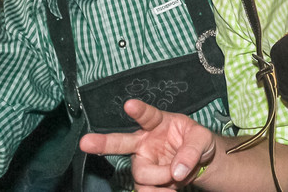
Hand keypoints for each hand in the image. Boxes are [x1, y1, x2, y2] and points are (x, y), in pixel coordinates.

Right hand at [79, 99, 215, 190]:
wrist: (199, 163)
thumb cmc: (197, 142)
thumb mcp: (202, 139)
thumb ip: (192, 150)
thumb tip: (177, 170)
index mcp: (158, 123)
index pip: (147, 115)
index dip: (139, 110)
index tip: (130, 104)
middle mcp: (144, 142)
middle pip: (120, 142)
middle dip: (102, 143)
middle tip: (85, 142)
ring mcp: (142, 162)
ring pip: (140, 174)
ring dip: (159, 179)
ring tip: (176, 176)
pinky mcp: (144, 181)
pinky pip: (144, 190)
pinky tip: (171, 190)